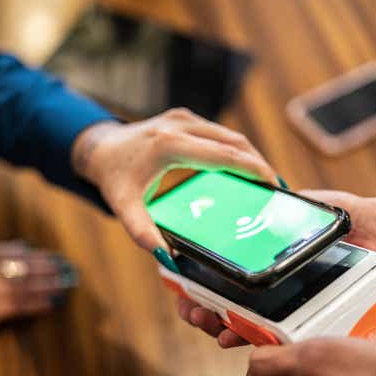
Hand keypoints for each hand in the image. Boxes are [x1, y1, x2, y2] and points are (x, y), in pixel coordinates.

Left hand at [72, 108, 276, 250]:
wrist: (100, 148)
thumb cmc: (113, 177)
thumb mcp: (124, 206)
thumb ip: (142, 231)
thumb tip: (165, 256)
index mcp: (169, 145)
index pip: (223, 155)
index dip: (253, 168)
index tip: (273, 184)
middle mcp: (180, 125)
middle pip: (233, 142)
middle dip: (258, 164)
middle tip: (275, 189)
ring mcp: (184, 118)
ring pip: (229, 135)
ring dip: (249, 156)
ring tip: (264, 182)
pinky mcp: (185, 118)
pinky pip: (219, 134)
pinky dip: (235, 151)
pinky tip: (243, 170)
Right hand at [180, 186, 375, 347]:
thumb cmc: (349, 217)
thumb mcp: (302, 206)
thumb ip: (270, 208)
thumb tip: (236, 202)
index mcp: (263, 254)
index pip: (219, 268)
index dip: (194, 275)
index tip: (180, 279)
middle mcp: (270, 280)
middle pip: (222, 296)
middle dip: (198, 305)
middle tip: (191, 310)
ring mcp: (286, 301)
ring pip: (240, 318)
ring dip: (216, 323)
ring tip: (207, 323)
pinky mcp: (305, 317)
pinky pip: (271, 332)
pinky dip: (247, 337)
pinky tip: (232, 337)